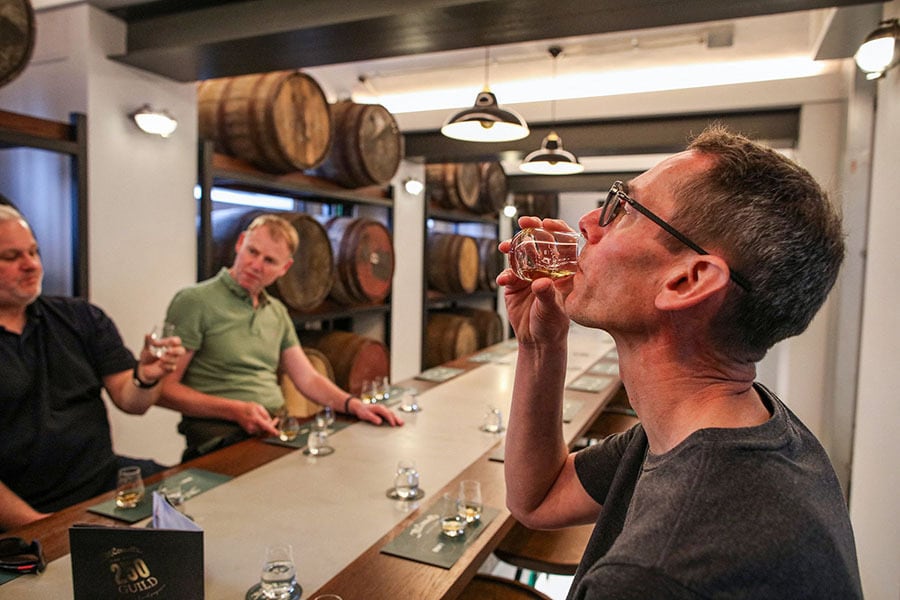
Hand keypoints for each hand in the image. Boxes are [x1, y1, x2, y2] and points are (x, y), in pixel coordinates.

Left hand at [138, 333, 185, 381]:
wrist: (144, 369)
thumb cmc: (147, 356)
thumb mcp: (147, 348)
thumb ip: (148, 342)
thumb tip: (148, 334)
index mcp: (170, 345)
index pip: (176, 341)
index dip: (170, 341)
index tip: (156, 343)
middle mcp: (173, 353)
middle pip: (182, 350)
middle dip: (175, 350)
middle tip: (167, 351)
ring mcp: (172, 361)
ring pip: (176, 359)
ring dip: (168, 358)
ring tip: (160, 359)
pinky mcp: (170, 369)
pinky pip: (172, 367)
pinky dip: (165, 366)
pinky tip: (159, 366)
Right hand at [233, 401, 279, 436]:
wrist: (236, 411)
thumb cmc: (247, 407)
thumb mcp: (258, 407)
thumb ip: (265, 414)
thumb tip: (271, 421)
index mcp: (256, 419)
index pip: (266, 426)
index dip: (272, 430)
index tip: (278, 433)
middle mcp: (253, 426)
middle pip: (266, 429)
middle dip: (272, 425)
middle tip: (276, 420)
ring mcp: (250, 429)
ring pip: (263, 430)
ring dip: (266, 426)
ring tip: (265, 418)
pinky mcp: (249, 431)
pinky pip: (259, 430)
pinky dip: (261, 426)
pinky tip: (258, 421)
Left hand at [351, 400, 403, 426]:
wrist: (359, 407)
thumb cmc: (362, 411)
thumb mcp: (366, 415)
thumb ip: (372, 418)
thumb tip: (380, 422)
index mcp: (379, 408)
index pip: (387, 414)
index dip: (391, 420)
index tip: (393, 425)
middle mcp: (382, 408)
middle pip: (391, 413)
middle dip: (396, 418)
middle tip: (401, 424)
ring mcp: (383, 409)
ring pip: (391, 413)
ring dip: (396, 418)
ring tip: (402, 423)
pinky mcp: (382, 412)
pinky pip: (389, 414)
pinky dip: (394, 418)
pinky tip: (396, 421)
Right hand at [498, 216, 572, 345]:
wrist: (536, 341)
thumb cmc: (553, 326)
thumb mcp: (553, 311)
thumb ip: (547, 295)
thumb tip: (540, 282)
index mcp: (564, 271)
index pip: (564, 243)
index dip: (557, 228)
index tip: (547, 222)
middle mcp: (547, 268)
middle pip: (541, 241)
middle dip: (532, 229)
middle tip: (524, 222)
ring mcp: (530, 274)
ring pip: (521, 253)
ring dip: (513, 246)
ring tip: (506, 247)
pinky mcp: (514, 284)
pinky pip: (508, 273)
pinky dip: (504, 274)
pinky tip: (503, 281)